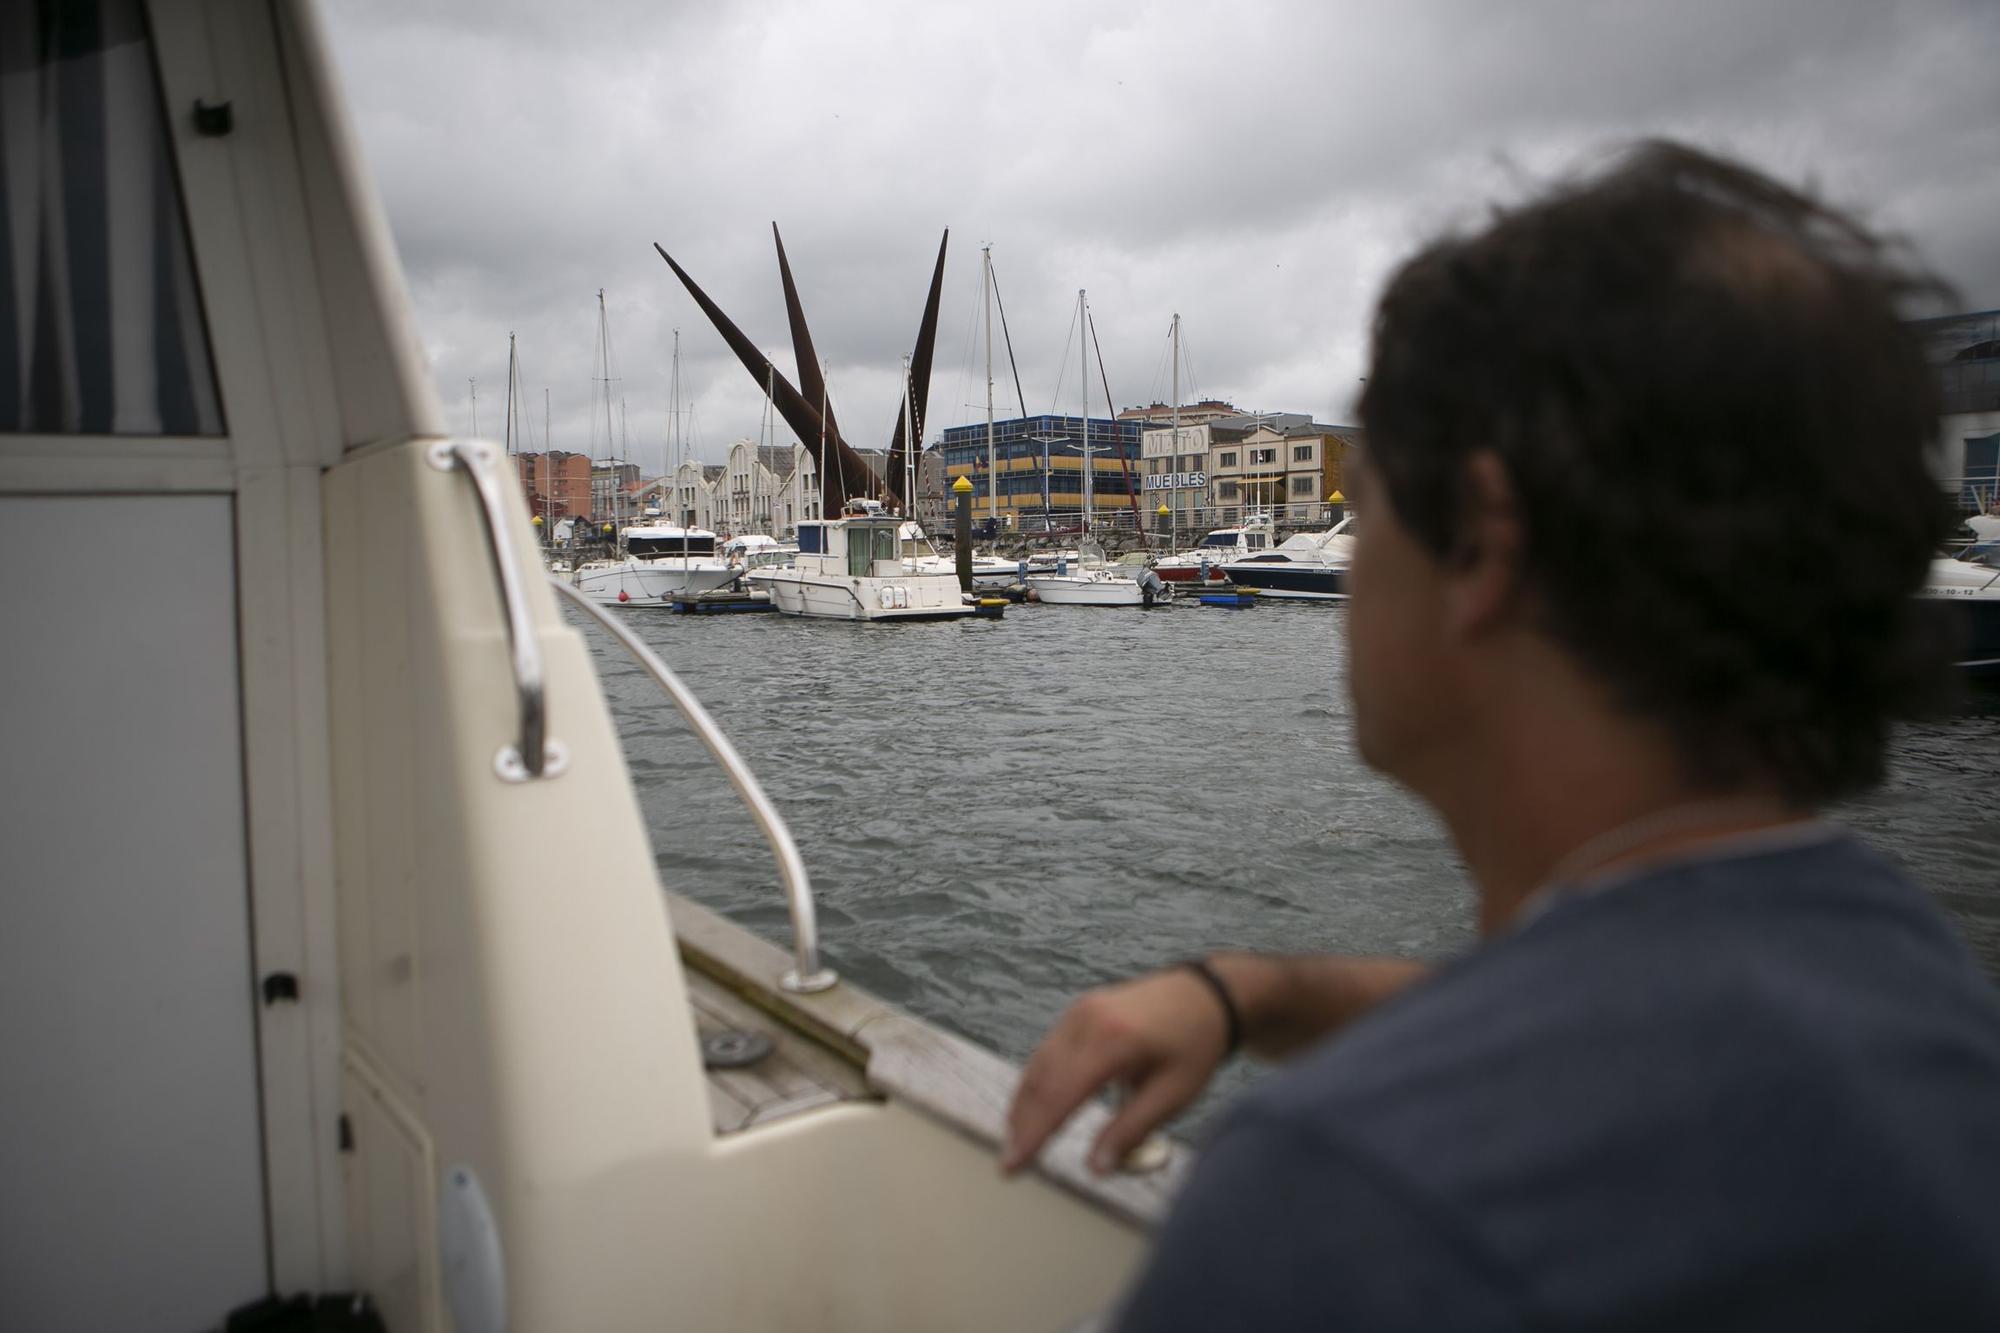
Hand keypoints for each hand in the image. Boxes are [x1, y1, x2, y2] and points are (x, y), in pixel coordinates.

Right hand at [1003, 966, 1230, 1176]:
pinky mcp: (1079, 1012)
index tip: (1014, 1165)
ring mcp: (1079, 1012)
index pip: (1060, 1095)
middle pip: (1042, 1080)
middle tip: (1009, 1163)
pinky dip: (1036, 1082)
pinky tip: (1032, 1107)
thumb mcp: (1173, 1095)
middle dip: (1022, 1124)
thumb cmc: (1195, 1046)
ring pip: (1039, 1064)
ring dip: (1023, 1104)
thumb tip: (1096, 1168)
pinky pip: (1048, 1050)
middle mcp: (1087, 1021)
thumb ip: (1131, 1130)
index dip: (1034, 1134)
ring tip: (1016, 1141)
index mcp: (1112, 1041)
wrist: (1206, 995)